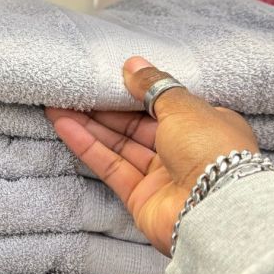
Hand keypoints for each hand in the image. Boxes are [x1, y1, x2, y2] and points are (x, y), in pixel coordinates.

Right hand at [45, 56, 258, 254]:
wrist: (215, 208)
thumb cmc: (210, 150)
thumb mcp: (183, 106)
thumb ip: (154, 86)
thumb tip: (133, 65)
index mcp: (204, 127)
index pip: (165, 106)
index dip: (136, 92)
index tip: (109, 78)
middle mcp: (184, 152)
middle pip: (137, 126)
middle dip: (105, 109)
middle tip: (74, 90)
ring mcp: (161, 178)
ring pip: (120, 146)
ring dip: (89, 126)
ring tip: (58, 105)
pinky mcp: (140, 198)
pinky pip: (110, 168)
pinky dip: (88, 147)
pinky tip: (65, 127)